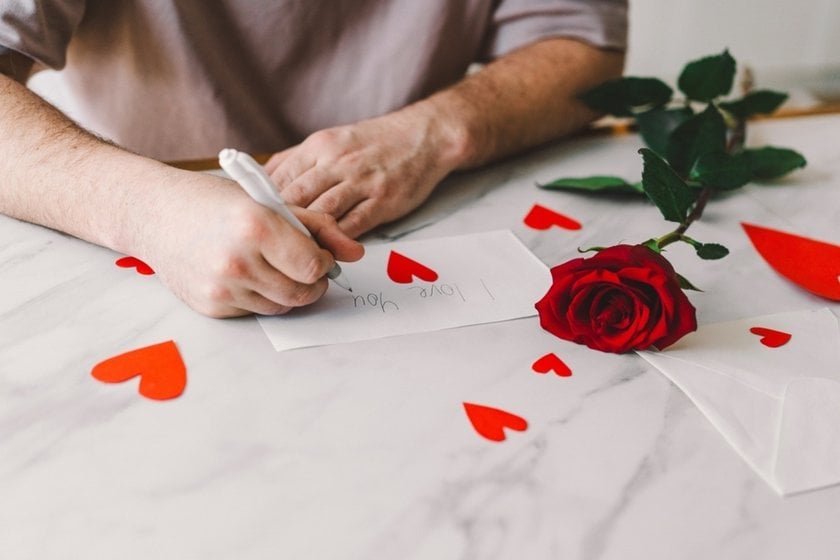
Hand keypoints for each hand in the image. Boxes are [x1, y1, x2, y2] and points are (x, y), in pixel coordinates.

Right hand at [140, 173, 363, 317]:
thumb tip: (356, 254)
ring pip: (282, 306)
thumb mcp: (268, 201)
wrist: (153, 213)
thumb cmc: (213, 201)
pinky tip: (247, 274)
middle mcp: (238, 261)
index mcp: (256, 227)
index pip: (314, 266)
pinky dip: (261, 297)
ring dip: (289, 291)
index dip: (323, 262)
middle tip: (303, 265)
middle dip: (312, 282)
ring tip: (274, 267)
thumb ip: (317, 225)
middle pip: (302, 292)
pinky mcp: (211, 306)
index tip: (316, 253)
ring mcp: (222, 288)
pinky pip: (255, 311)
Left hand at [264, 108, 462, 237]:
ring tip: (293, 255)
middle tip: (266, 246)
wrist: (423, 136)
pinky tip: (326, 252)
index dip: (263, 205)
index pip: (279, 178)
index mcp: (319, 146)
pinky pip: (353, 225)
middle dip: (279, 224)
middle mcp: (337, 162)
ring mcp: (361, 181)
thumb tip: (260, 178)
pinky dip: (336, 241)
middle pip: (295, 197)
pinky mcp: (383, 200)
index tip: (254, 224)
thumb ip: (296, 159)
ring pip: (322, 213)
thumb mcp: (330, 140)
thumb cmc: (374, 143)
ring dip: (306, 237)